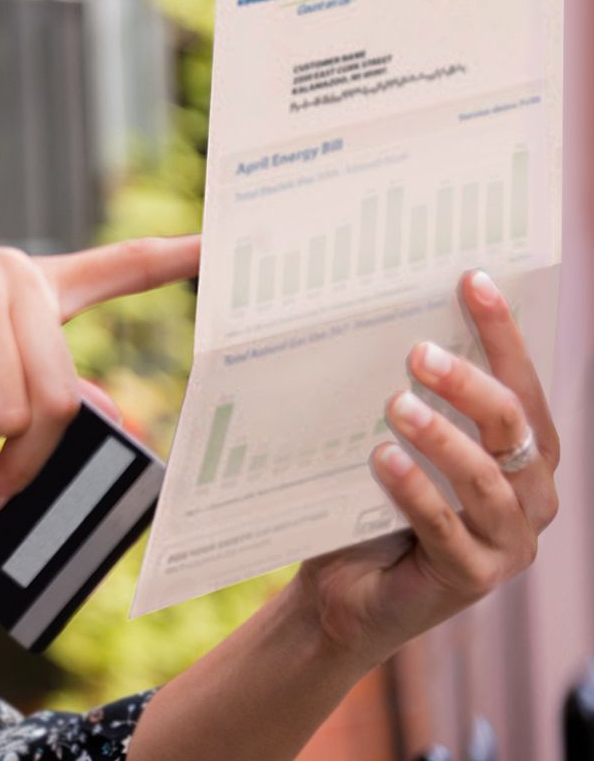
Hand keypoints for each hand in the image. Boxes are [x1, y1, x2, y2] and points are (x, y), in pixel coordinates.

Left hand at [290, 269, 559, 665]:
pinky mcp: (474, 577)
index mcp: (523, 456)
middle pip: (514, 428)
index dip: (502, 333)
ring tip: (396, 405)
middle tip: (417, 351)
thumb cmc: (372, 509)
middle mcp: (530, 495)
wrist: (343, 593)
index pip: (521, 385)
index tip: (472, 281)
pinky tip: (383, 460)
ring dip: (442, 437)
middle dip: (470, 384)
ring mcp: (509, 541)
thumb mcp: (396, 447)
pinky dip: (417, 492)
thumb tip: (385, 324)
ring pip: (486, 479)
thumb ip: (409, 402)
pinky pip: (447, 529)